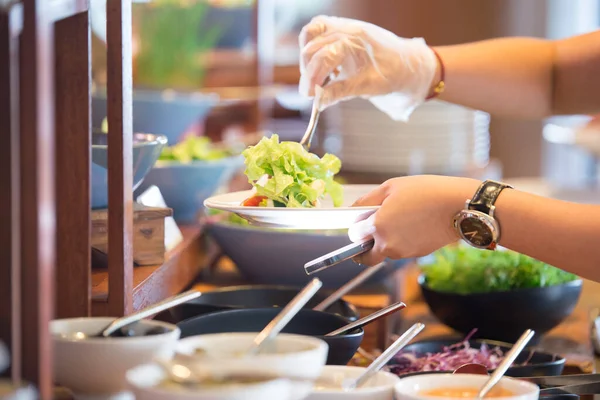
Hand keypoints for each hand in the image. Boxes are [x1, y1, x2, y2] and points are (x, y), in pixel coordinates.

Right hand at [298, 15, 438, 119]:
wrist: (406, 63)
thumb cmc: (392, 73)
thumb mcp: (367, 86)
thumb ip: (340, 92)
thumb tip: (318, 102)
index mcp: (355, 41)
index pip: (324, 57)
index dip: (312, 78)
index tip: (309, 96)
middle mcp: (346, 29)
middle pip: (312, 46)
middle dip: (308, 71)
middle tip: (310, 92)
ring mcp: (342, 26)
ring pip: (310, 33)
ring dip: (307, 56)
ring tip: (315, 77)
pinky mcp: (340, 30)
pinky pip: (317, 31)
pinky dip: (312, 47)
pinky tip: (322, 65)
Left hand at [348, 175, 479, 265]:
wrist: (459, 205)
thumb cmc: (426, 192)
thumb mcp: (391, 187)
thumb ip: (366, 200)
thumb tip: (353, 211)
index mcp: (377, 227)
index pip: (354, 236)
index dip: (355, 228)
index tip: (359, 222)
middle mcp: (388, 245)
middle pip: (368, 254)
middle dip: (366, 245)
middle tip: (372, 230)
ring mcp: (403, 252)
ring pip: (386, 252)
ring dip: (386, 241)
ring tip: (400, 219)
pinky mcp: (417, 254)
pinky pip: (402, 250)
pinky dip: (402, 241)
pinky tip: (413, 224)